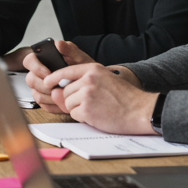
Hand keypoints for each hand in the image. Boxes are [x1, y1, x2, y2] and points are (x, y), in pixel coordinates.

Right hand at [22, 40, 95, 108]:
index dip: (36, 67)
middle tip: (57, 87)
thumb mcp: (79, 58)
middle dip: (44, 85)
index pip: (29, 60)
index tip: (48, 73)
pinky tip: (64, 101)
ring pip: (36, 94)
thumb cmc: (83, 69)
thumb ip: (69, 50)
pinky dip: (54, 105)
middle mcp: (39, 73)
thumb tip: (58, 44)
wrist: (91, 85)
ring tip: (63, 94)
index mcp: (44, 59)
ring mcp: (40, 87)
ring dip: (50, 96)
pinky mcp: (44, 99)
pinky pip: (43, 105)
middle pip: (30, 79)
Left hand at [32, 62, 156, 131]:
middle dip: (73, 100)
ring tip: (96, 108)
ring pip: (68, 104)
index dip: (54, 78)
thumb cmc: (124, 97)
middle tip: (91, 103)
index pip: (65, 71)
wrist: (140, 110)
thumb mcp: (105, 79)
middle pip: (65, 91)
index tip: (47, 82)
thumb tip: (57, 91)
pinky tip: (97, 115)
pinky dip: (83, 118)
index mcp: (92, 69)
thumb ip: (83, 81)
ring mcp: (87, 95)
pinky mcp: (87, 110)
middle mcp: (88, 80)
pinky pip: (74, 115)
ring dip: (78, 109)